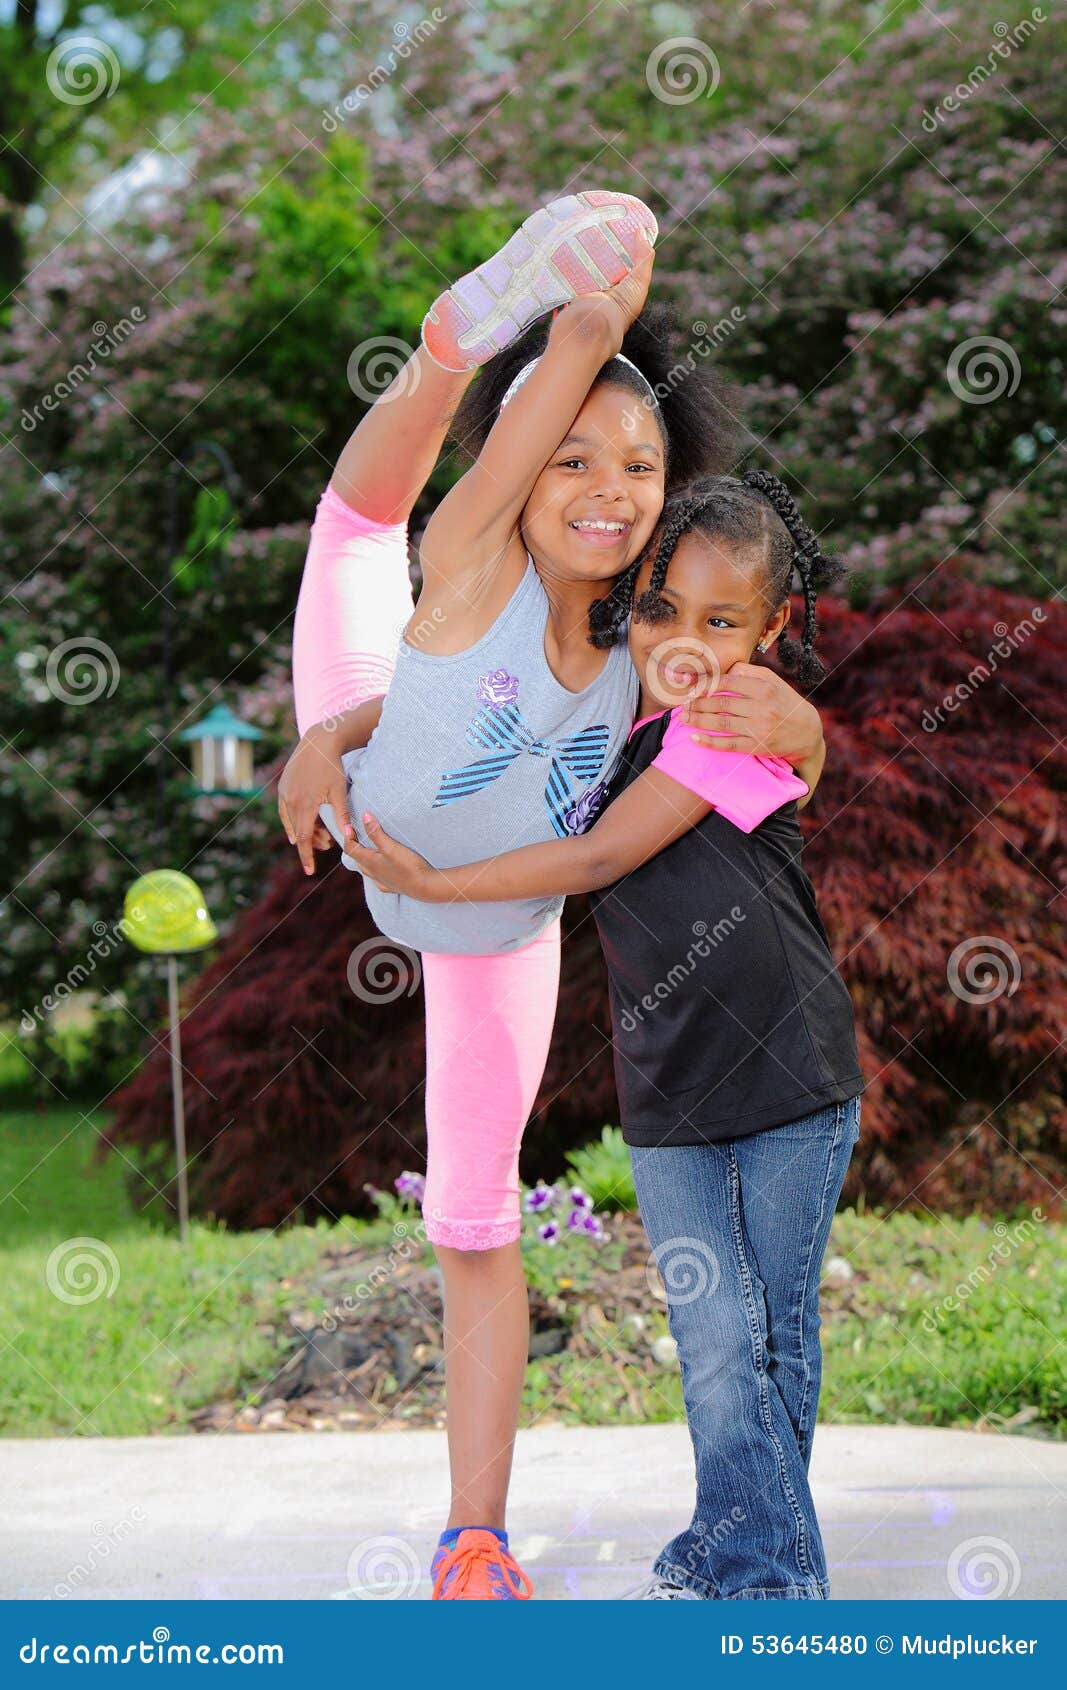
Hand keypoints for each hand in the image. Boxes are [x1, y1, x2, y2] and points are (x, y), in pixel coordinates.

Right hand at [277, 723, 354, 875]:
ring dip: (302, 832)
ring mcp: (284, 793)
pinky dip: (291, 821)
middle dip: (310, 842)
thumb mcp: (339, 792)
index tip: (310, 871)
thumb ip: (342, 815)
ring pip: (290, 822)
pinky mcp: (282, 787)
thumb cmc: (332, 767)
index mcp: (304, 804)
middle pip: (297, 832)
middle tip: (327, 845)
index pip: (303, 838)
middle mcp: (290, 800)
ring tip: (318, 836)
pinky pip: (284, 811)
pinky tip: (298, 826)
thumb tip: (349, 837)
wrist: (318, 742)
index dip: (307, 855)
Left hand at [345, 814, 441, 899]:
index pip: (351, 849)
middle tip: (357, 834)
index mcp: (369, 862)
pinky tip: (382, 868)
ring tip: (368, 848)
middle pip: (357, 858)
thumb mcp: (391, 846)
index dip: (348, 836)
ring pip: (367, 869)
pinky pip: (377, 878)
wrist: (425, 887)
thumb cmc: (408, 866)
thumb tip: (364, 816)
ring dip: (364, 857)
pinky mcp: (391, 886)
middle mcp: (372, 873)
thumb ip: (376, 832)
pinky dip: (375, 869)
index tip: (349, 825)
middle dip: (355, 845)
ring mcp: (381, 881)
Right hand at [551, 229, 654, 355]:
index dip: (617, 244)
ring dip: (578, 252)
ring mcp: (584, 291)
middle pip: (599, 262)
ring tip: (575, 227)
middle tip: (592, 220)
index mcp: (619, 288)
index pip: (619, 261)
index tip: (613, 223)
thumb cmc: (620, 307)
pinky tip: (561, 244)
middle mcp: (602, 290)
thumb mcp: (639, 281)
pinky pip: (565, 274)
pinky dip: (563, 262)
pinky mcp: (568, 291)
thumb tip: (642, 231)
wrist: (593, 325)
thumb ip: (644, 257)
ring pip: (581, 265)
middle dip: (596, 244)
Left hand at [683, 663, 823, 763]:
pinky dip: (710, 742)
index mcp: (763, 687)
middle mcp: (761, 706)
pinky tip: (694, 738)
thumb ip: (748, 672)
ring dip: (698, 720)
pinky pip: (728, 744)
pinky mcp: (757, 746)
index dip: (705, 685)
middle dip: (697, 703)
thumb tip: (724, 668)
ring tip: (684, 718)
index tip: (691, 689)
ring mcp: (758, 727)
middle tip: (683, 704)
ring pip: (721, 723)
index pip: (727, 682)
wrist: (807, 732)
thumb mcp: (772, 681)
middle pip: (721, 702)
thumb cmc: (784, 702)